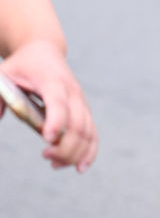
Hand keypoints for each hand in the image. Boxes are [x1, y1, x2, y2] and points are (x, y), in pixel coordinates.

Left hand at [0, 40, 97, 171]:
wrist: (45, 50)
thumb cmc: (22, 65)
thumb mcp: (4, 74)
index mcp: (53, 81)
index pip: (59, 102)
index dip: (56, 120)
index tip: (47, 139)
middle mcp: (72, 92)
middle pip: (77, 123)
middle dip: (65, 146)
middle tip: (45, 155)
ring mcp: (80, 101)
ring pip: (87, 131)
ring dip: (74, 152)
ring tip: (54, 163)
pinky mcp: (83, 110)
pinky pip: (92, 132)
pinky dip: (89, 151)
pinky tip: (79, 167)